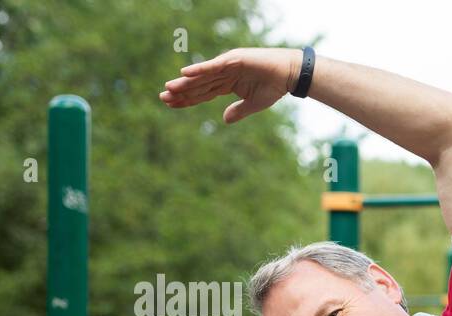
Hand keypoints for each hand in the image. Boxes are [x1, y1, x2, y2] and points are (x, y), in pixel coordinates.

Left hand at [159, 47, 301, 123]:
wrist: (288, 74)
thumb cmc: (274, 87)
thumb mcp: (254, 104)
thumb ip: (238, 111)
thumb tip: (224, 120)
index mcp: (227, 84)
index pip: (202, 93)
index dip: (187, 99)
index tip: (171, 105)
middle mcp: (223, 74)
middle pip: (198, 85)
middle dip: (181, 92)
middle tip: (162, 98)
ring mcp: (226, 65)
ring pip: (202, 76)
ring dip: (185, 82)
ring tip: (169, 89)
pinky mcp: (232, 60)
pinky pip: (213, 66)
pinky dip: (199, 69)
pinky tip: (185, 73)